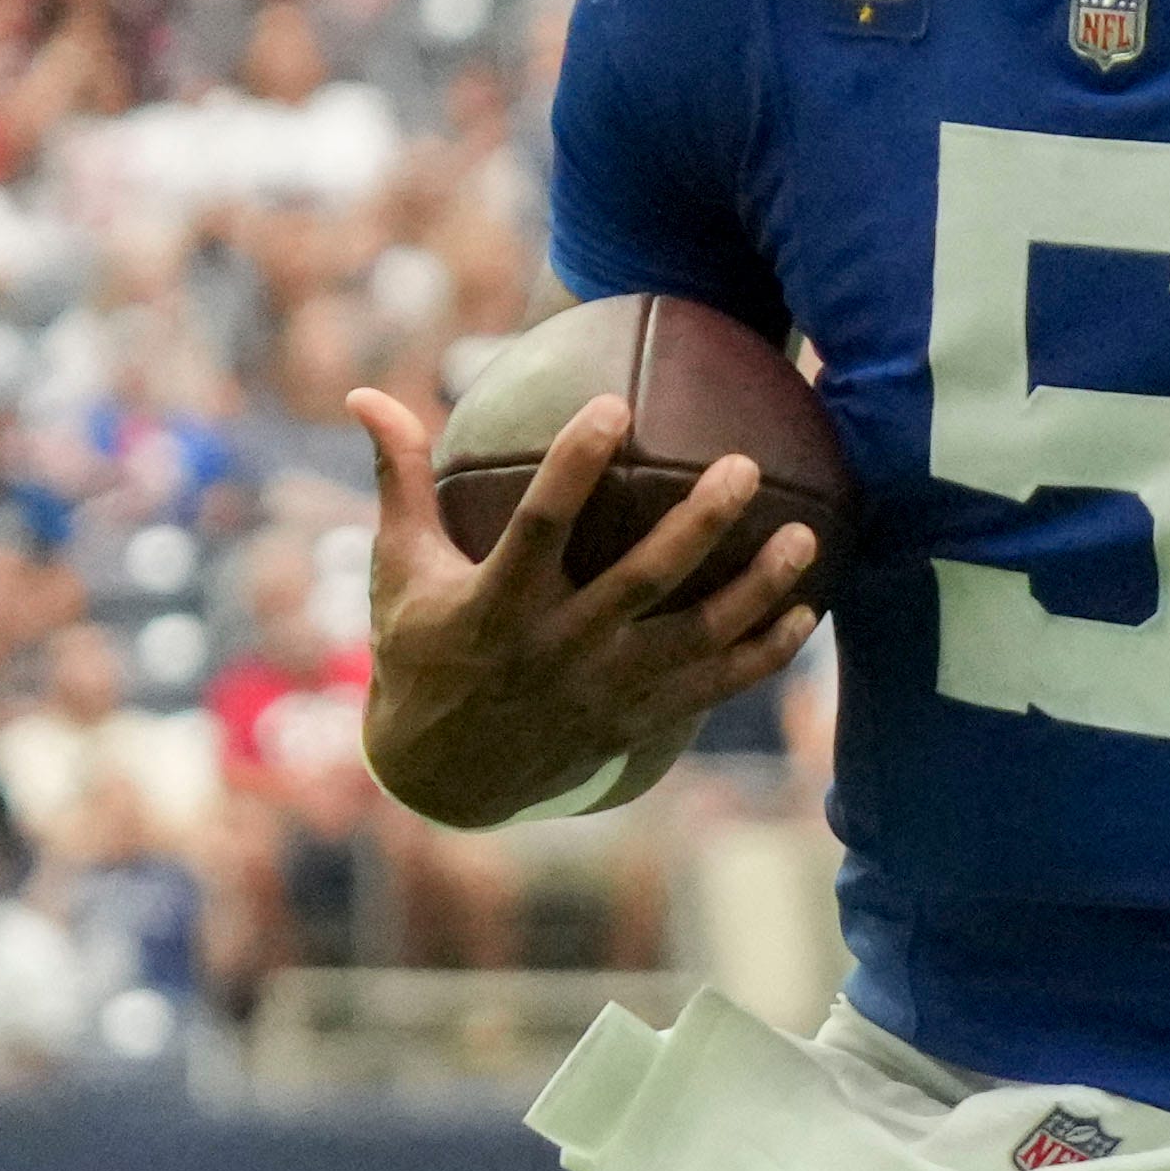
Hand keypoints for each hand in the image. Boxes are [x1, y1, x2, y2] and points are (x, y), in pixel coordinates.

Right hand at [348, 380, 822, 826]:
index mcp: (495, 605)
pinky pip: (714, 686)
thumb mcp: (398, 570)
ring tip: (805, 536)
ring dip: (756, 591)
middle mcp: (557, 650)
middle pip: (642, 582)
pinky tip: (805, 612)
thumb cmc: (422, 651)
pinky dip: (762, 653)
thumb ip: (398, 480)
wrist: (444, 777)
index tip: (613, 404)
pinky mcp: (635, 722)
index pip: (540, 525)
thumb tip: (364, 393)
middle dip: (698, 525)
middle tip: (742, 466)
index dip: (574, 465)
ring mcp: (603, 691)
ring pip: (696, 638)